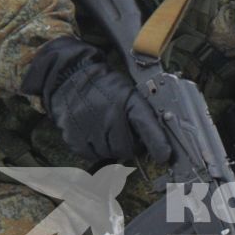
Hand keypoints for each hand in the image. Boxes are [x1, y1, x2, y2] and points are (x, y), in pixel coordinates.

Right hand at [30, 36, 173, 165]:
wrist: (69, 78)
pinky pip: (93, 155)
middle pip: (129, 149)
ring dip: (112, 147)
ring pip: (111, 154)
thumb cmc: (104, 87)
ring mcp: (91, 129)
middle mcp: (109, 116)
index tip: (164, 156)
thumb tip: (159, 143)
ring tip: (106, 128)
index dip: (157, 143)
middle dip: (130, 144)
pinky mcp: (75, 139)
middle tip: (123, 131)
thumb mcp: (128, 93)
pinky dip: (96, 149)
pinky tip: (93, 132)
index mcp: (127, 101)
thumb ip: (143, 116)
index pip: (146, 125)